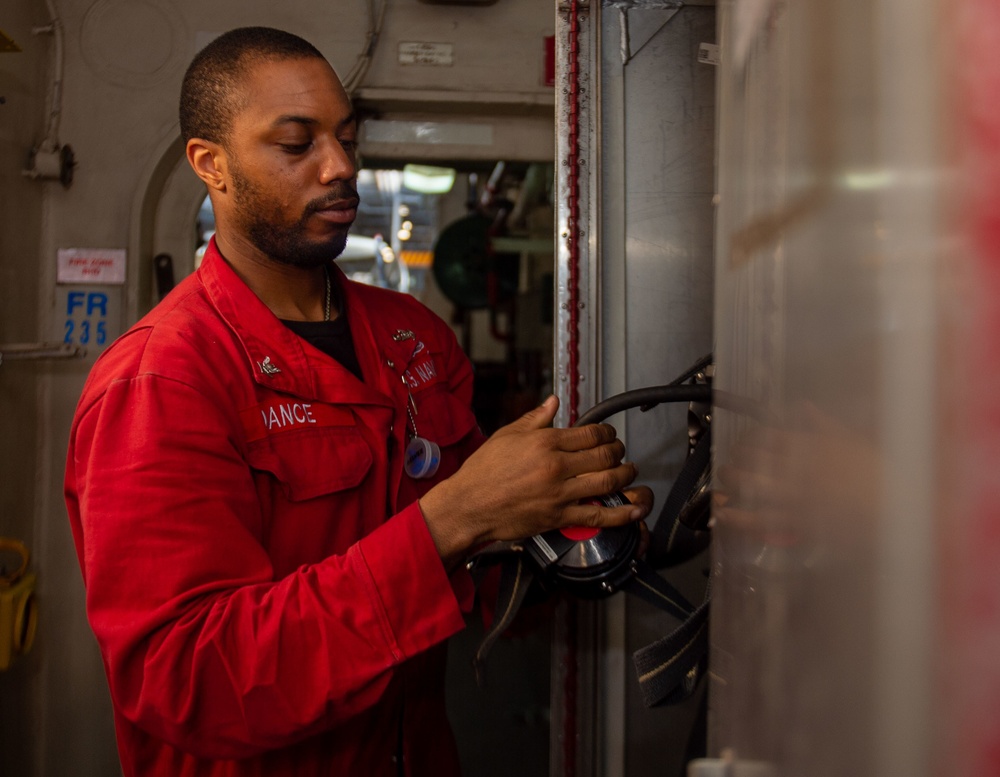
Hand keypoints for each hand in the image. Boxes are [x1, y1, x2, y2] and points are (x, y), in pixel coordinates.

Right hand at [420, 395, 651, 567]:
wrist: (468, 505)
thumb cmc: (483, 472)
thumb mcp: (507, 435)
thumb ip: (535, 418)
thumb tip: (552, 403)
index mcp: (545, 442)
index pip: (591, 433)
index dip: (608, 433)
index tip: (610, 435)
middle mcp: (556, 466)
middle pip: (605, 455)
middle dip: (619, 452)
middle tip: (620, 452)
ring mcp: (560, 493)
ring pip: (608, 481)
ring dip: (625, 476)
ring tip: (629, 473)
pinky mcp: (559, 517)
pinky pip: (598, 515)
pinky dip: (621, 513)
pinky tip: (635, 510)